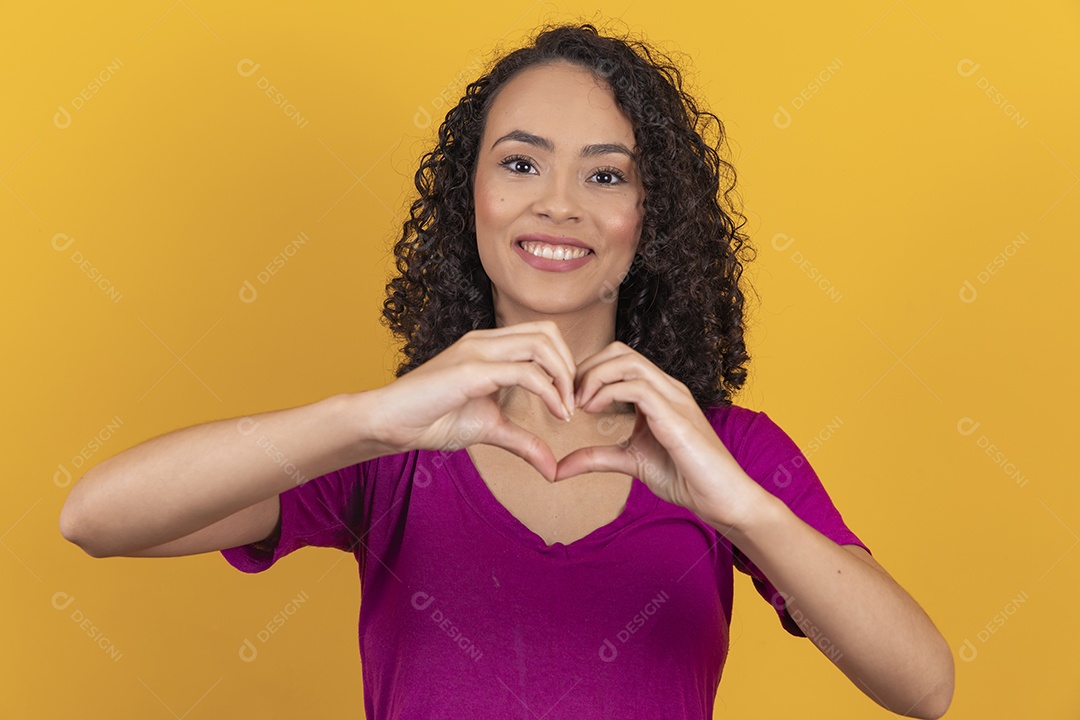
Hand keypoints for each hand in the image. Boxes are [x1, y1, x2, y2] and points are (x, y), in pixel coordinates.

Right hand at [367, 321, 575, 481]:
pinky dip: (549, 392)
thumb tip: (552, 468)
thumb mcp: (489, 430)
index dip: (564, 364)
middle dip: (570, 366)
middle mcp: (485, 341)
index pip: (542, 335)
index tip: (570, 401)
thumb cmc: (433, 420)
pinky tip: (555, 414)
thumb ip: (523, 442)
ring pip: (541, 344)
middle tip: (574, 403)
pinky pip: (524, 372)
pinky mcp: (471, 370)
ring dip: (563, 376)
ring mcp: (477, 352)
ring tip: (566, 409)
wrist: (391, 423)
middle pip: (548, 332)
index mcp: (489, 347)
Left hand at [554, 341, 770, 534]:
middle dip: (586, 368)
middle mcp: (667, 388)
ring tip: (578, 404)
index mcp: (658, 393)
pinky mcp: (677, 417)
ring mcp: (674, 398)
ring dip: (593, 377)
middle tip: (568, 398)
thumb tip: (558, 468)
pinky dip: (607, 393)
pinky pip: (638, 388)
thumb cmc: (685, 477)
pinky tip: (592, 410)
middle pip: (619, 351)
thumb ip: (597, 458)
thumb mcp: (630, 462)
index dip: (587, 372)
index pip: (618, 359)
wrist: (722, 498)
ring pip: (627, 361)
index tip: (568, 399)